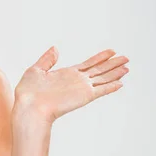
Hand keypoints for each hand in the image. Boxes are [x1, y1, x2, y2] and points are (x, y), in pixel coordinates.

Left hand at [14, 46, 128, 123]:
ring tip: (127, 67)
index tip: (111, 51)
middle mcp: (76, 81)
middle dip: (113, 64)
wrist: (29, 106)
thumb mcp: (36, 70)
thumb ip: (47, 59)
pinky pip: (101, 90)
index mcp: (66, 74)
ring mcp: (81, 88)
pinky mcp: (84, 96)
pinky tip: (120, 83)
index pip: (87, 64)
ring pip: (102, 78)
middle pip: (99, 70)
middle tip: (126, 58)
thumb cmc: (28, 92)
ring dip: (115, 73)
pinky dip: (111, 87)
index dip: (100, 58)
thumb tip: (55, 48)